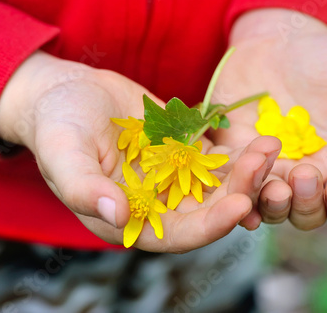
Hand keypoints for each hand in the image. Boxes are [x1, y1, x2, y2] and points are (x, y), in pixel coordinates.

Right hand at [0, 51, 280, 252]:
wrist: (67, 92)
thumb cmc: (56, 124)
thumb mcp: (62, 152)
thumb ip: (83, 186)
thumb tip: (117, 215)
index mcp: (128, 218)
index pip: (176, 234)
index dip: (209, 226)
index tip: (240, 206)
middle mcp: (156, 204)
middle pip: (208, 210)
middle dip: (239, 191)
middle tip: (266, 163)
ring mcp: (172, 177)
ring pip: (218, 184)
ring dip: (246, 170)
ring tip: (270, 145)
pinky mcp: (182, 151)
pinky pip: (216, 156)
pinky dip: (237, 150)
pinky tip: (259, 135)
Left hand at [213, 9, 326, 229]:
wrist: (278, 44)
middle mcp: (303, 176)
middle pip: (303, 213)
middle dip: (303, 203)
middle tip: (302, 176)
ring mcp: (266, 170)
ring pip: (263, 205)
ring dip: (264, 199)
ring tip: (268, 179)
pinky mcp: (234, 157)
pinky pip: (229, 182)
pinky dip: (229, 185)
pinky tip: (229, 180)